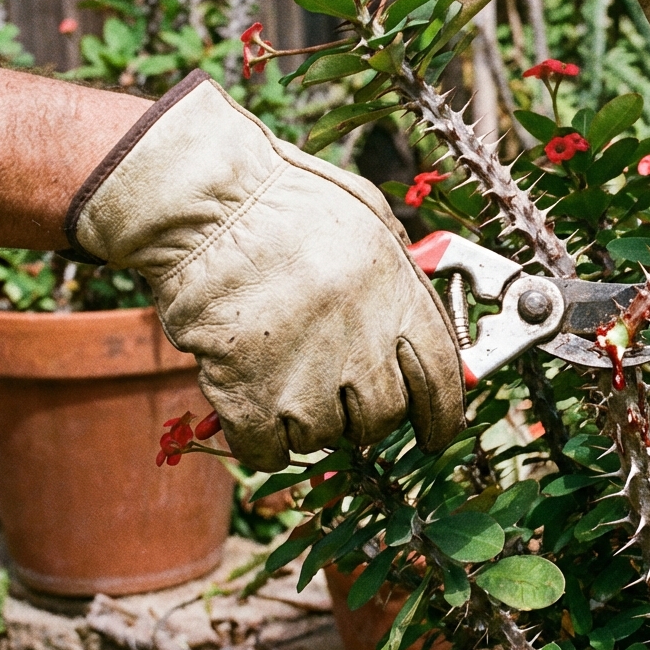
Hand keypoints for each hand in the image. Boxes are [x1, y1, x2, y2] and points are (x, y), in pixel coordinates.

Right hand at [66, 71, 464, 470]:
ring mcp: (305, 378)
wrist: (206, 204)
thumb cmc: (287, 199)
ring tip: (285, 377)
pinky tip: (255, 413)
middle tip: (337, 388)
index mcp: (400, 300)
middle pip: (382, 419)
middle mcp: (362, 346)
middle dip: (364, 413)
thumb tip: (417, 324)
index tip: (434, 434)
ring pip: (324, 438)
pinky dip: (262, 442)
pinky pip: (266, 451)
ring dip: (309, 421)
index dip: (441, 417)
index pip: (442, 383)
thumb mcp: (371, 223)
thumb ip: (400, 279)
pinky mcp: (247, 396)